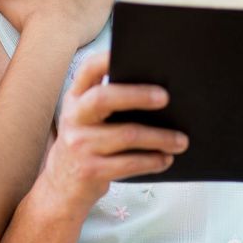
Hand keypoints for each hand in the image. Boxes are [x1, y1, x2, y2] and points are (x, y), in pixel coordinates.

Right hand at [38, 52, 186, 213]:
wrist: (61, 189)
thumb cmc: (87, 146)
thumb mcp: (88, 120)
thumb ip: (109, 103)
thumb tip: (158, 91)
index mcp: (75, 99)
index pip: (88, 69)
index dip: (107, 58)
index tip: (134, 52)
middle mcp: (74, 118)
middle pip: (104, 98)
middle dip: (138, 95)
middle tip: (166, 98)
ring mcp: (79, 145)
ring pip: (127, 135)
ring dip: (160, 137)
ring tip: (181, 140)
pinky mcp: (90, 171)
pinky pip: (129, 163)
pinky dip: (152, 161)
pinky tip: (166, 158)